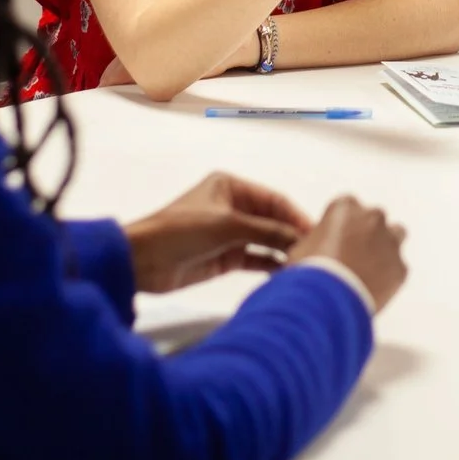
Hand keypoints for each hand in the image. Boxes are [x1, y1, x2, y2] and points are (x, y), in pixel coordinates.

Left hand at [123, 172, 311, 293]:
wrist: (143, 261)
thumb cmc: (181, 230)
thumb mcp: (227, 226)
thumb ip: (266, 231)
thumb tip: (301, 238)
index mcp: (231, 187)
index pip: (273, 199)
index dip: (295, 215)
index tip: (316, 232)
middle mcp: (233, 207)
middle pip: (272, 220)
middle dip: (291, 234)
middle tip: (316, 251)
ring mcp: (230, 234)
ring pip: (265, 241)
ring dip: (283, 251)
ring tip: (305, 264)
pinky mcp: (226, 258)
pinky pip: (255, 259)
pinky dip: (270, 265)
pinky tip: (287, 273)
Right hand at [287, 195, 407, 311]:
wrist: (327, 302)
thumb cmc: (308, 273)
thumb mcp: (301, 250)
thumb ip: (316, 241)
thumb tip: (318, 249)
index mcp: (345, 207)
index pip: (346, 207)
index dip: (339, 225)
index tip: (333, 241)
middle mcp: (372, 218)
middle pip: (373, 219)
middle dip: (364, 234)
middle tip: (351, 257)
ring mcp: (390, 242)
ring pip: (396, 235)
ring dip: (385, 247)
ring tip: (368, 269)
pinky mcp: (400, 268)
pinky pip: (396, 268)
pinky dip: (388, 276)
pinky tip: (371, 289)